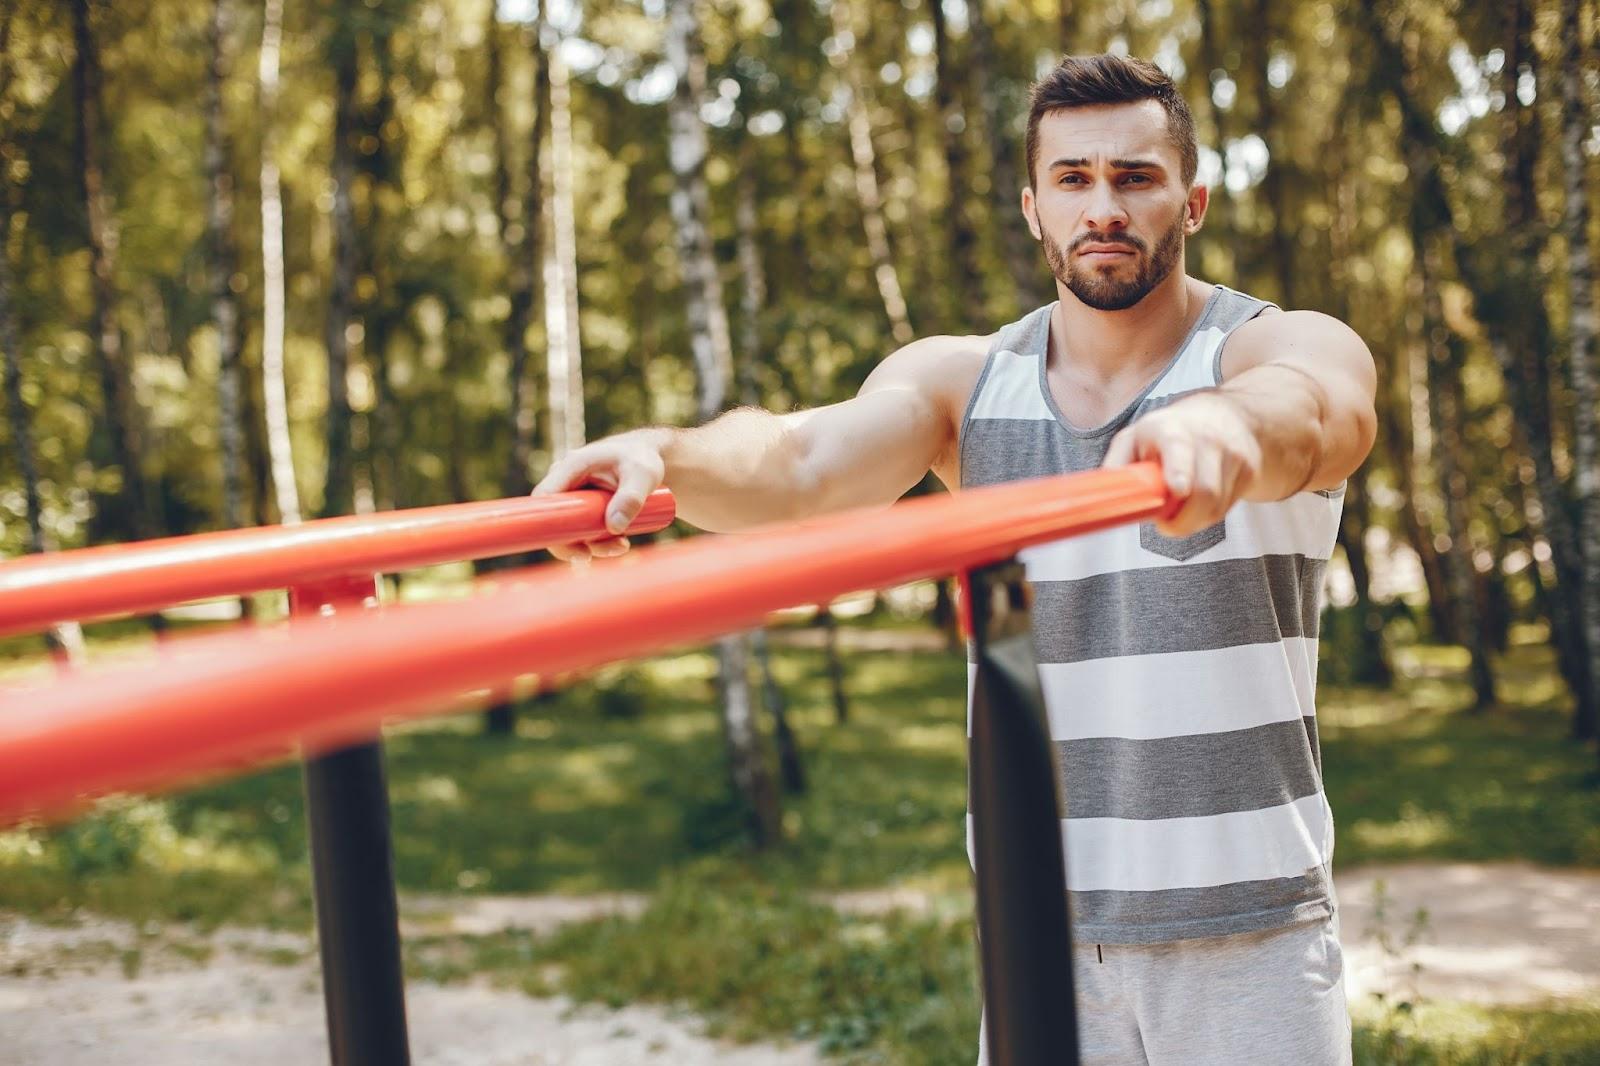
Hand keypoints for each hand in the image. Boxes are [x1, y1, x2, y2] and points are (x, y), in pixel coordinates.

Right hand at [532, 428, 671, 562]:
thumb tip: (614, 527)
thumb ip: (631, 498)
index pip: (545, 497)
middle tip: (593, 554)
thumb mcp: (643, 474)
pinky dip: (601, 542)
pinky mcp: (587, 510)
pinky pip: (586, 532)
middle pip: (555, 520)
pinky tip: (621, 542)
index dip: (548, 524)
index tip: (573, 547)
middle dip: (574, 542)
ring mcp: (576, 498)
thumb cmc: (643, 458)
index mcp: (572, 466)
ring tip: (622, 545)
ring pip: (573, 531)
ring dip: (595, 545)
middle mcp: (568, 483)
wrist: (650, 458)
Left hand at [1102, 392, 1261, 536]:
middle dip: (1181, 521)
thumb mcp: (1135, 437)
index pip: (1179, 448)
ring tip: (1180, 509)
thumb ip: (1117, 464)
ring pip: (1216, 507)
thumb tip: (1103, 494)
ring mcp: (1234, 453)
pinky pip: (1227, 509)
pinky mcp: (1250, 470)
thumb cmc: (1169, 432)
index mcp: (1172, 428)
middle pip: (1204, 492)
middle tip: (1164, 524)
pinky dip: (1209, 515)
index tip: (1177, 490)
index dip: (1179, 471)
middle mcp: (1208, 438)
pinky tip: (1200, 501)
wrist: (1225, 415)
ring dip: (1193, 521)